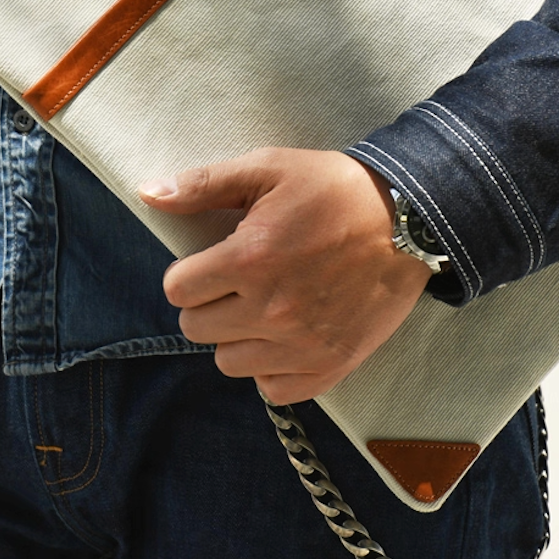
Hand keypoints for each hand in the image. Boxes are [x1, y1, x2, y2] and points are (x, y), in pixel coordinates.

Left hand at [140, 149, 430, 403]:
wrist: (410, 220)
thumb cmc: (334, 189)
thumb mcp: (268, 169)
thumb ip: (203, 184)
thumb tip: (148, 194)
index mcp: (249, 259)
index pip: (178, 290)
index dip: (190, 273)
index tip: (213, 262)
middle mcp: (270, 309)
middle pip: (197, 329)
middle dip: (209, 303)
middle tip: (238, 282)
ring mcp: (301, 343)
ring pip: (229, 362)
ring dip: (237, 337)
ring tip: (263, 307)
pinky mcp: (330, 365)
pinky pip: (273, 390)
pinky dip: (272, 368)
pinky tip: (285, 337)